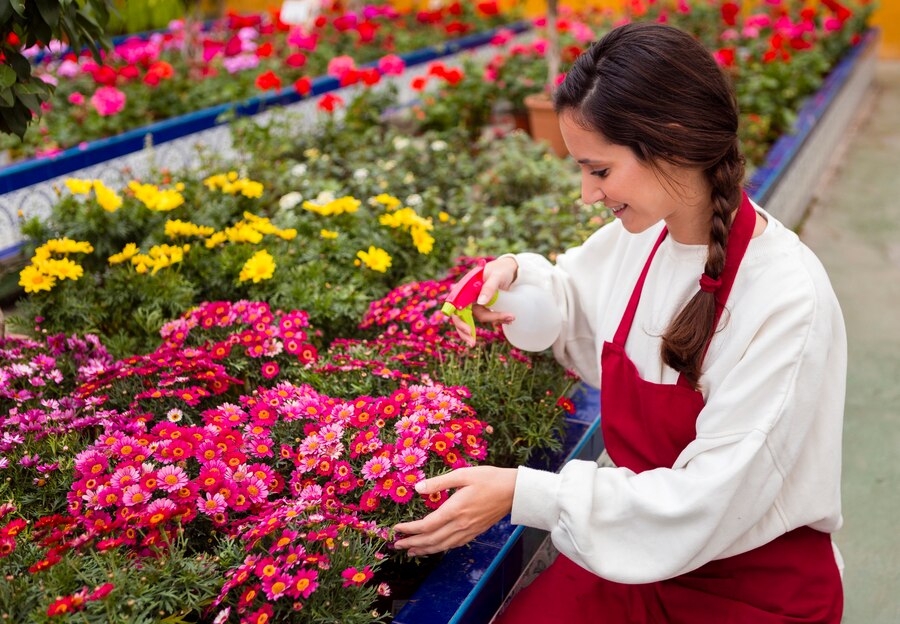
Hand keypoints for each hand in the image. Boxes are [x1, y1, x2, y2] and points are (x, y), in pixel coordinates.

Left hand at [393, 466, 517, 556]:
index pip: (427, 525)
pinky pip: (454, 544)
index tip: (397, 529)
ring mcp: (469, 530)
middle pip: (431, 540)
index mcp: (455, 509)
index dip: (410, 529)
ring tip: (411, 551)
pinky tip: (434, 547)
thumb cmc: (489, 478)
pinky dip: (440, 548)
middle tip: (396, 545)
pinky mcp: (475, 532)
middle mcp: (460, 524)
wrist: (514, 491)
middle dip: (412, 543)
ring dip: (424, 550)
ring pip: (442, 546)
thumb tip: (417, 488)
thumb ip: (439, 483)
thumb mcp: (463, 474)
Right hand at [451, 257, 519, 346]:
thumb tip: (481, 302)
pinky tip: (508, 319)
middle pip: (462, 317)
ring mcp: (475, 301)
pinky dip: (496, 319)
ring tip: (510, 318)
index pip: (455, 307)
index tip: (468, 330)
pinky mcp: (484, 305)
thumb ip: (489, 287)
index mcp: (465, 288)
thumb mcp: (496, 276)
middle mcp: (467, 296)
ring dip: (493, 320)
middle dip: (467, 331)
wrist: (510, 269)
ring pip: (477, 318)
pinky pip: (486, 316)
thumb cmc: (501, 270)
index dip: (459, 320)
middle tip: (473, 343)